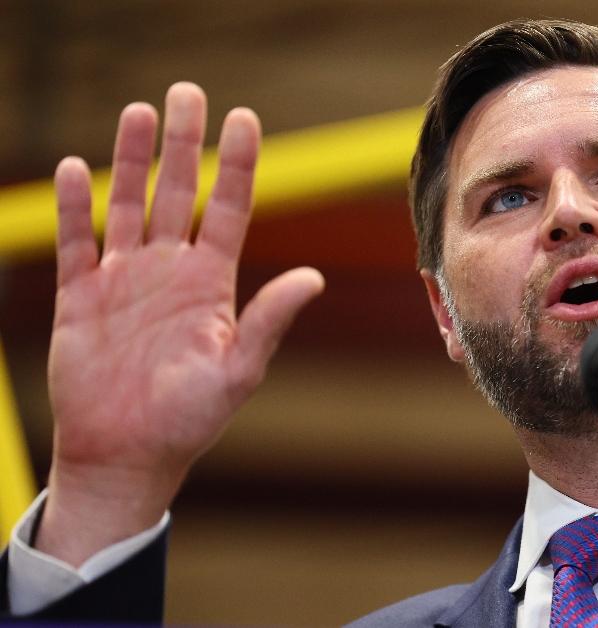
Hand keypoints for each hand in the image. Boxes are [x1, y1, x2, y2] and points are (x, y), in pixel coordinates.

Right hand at [37, 83, 323, 565]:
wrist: (128, 455)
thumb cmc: (190, 419)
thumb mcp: (238, 370)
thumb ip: (270, 320)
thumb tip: (314, 277)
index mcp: (212, 283)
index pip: (229, 208)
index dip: (238, 164)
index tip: (244, 118)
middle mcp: (170, 271)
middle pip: (179, 192)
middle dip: (184, 143)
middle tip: (188, 92)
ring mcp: (124, 279)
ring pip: (128, 205)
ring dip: (131, 160)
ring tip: (139, 112)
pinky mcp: (81, 297)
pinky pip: (76, 242)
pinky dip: (74, 207)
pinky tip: (75, 168)